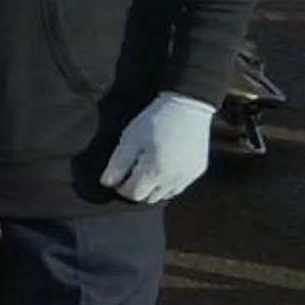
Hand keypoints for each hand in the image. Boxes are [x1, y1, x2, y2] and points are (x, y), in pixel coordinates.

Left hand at [101, 93, 218, 204]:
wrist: (187, 105)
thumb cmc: (155, 120)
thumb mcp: (130, 139)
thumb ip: (118, 164)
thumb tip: (107, 184)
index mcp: (155, 171)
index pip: (133, 194)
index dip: (122, 186)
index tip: (119, 174)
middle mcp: (174, 179)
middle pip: (148, 198)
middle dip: (137, 189)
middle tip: (132, 170)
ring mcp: (188, 177)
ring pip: (164, 195)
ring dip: (152, 188)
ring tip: (147, 168)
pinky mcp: (197, 171)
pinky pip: (178, 187)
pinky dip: (168, 183)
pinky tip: (163, 166)